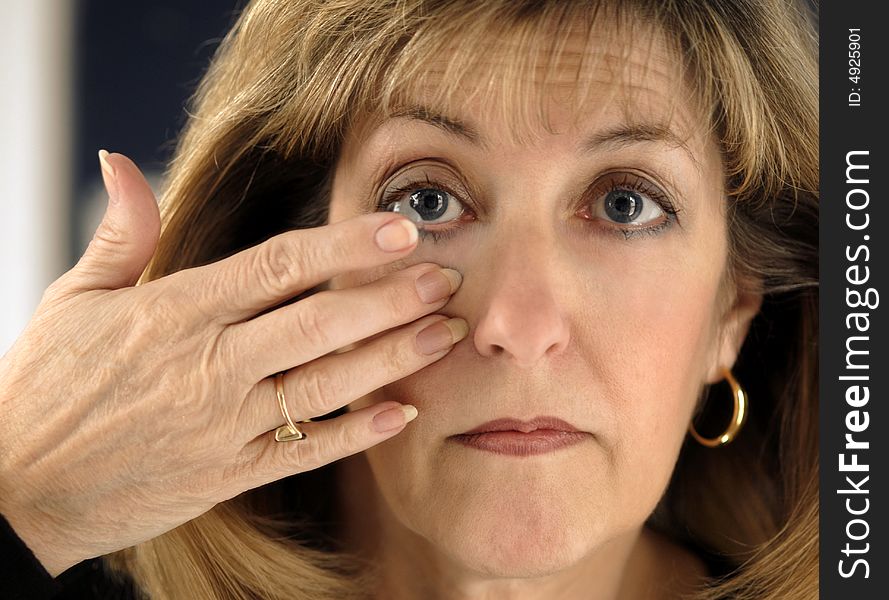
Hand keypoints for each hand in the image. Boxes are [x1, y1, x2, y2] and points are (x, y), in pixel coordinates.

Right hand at [0, 151, 465, 575]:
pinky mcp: (228, 476)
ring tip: (442, 334)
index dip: (344, 245)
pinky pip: (304, 452)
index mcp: (173, 312)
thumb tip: (121, 164)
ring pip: (323, 384)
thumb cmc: (44, 388)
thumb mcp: (72, 301)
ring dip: (390, 358)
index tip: (399, 229)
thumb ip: (118, 236)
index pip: (276, 266)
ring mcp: (222, 424)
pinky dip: (355, 435)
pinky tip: (402, 414)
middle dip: (388, 298)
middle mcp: (207, 365)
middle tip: (445, 277)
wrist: (17, 491)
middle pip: (317, 322)